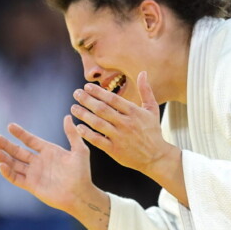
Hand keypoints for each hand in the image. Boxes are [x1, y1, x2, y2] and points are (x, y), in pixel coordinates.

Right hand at [0, 116, 99, 214]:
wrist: (80, 194)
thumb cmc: (82, 173)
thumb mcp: (80, 151)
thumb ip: (72, 134)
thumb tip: (68, 116)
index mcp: (49, 151)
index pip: (30, 140)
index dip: (20, 134)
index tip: (10, 126)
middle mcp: (39, 161)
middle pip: (18, 151)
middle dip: (5, 144)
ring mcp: (34, 173)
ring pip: (14, 164)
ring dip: (3, 157)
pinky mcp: (31, 185)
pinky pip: (16, 178)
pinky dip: (7, 172)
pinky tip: (1, 165)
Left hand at [71, 71, 187, 205]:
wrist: (156, 156)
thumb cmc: (153, 132)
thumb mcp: (152, 109)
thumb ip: (146, 90)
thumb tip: (143, 72)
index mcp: (134, 112)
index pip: (112, 99)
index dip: (98, 92)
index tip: (86, 87)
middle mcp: (126, 123)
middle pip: (102, 109)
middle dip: (87, 100)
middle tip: (76, 93)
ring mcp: (120, 137)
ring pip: (98, 123)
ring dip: (83, 114)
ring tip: (74, 108)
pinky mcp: (115, 150)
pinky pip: (97, 140)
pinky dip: (87, 133)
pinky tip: (78, 127)